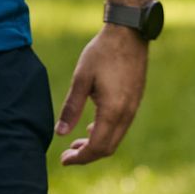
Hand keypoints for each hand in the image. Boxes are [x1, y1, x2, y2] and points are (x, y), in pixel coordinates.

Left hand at [56, 24, 148, 165]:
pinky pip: (121, 127)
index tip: (63, 160)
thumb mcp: (81, 78)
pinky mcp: (135, 100)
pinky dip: (106, 133)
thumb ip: (72, 108)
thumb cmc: (102, 52)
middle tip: (67, 154)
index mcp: (113, 111)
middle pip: (108, 148)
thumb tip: (59, 134)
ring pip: (115, 139)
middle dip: (87, 155)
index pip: (96, 147)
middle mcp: (126, 114)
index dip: (79, 158)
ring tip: (76, 142)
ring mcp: (133, 108)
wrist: (128, 33)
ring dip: (96, 144)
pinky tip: (92, 126)